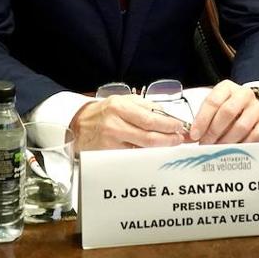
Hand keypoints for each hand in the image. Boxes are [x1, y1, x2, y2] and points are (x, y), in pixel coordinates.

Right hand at [70, 94, 188, 152]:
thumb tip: (167, 116)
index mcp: (119, 107)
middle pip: (148, 137)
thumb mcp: (123, 101)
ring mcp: (111, 142)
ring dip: (160, 149)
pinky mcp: (108, 155)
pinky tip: (154, 152)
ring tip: (170, 145)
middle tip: (179, 139)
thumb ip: (145, 106)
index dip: (167, 125)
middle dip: (168, 139)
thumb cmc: (104, 111)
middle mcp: (114, 125)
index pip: (149, 119)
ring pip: (142, 150)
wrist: (79, 124)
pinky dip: (146, 155)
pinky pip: (132, 157)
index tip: (179, 127)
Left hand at [190, 80, 258, 144]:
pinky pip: (255, 136)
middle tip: (205, 144)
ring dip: (226, 141)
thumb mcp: (215, 108)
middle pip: (227, 112)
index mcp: (227, 87)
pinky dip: (242, 145)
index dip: (202, 120)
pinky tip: (233, 150)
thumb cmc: (231, 108)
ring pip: (241, 126)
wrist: (257, 106)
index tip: (195, 135)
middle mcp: (244, 94)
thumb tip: (186, 137)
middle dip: (213, 131)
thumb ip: (201, 120)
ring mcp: (257, 107)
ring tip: (217, 149)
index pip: (213, 101)